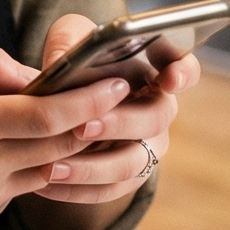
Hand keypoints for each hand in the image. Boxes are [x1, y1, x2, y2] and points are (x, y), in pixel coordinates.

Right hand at [0, 42, 146, 229]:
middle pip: (61, 148)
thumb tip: (34, 76)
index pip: (49, 116)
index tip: (119, 85)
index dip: (91, 100)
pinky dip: (23, 169)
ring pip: (46, 173)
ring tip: (70, 122)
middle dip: (91, 123)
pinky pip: (18, 191)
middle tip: (115, 100)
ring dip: (62, 149)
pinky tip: (4, 151)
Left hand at [18, 13, 199, 209]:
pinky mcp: (126, 176)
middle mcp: (158, 111)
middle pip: (154, 120)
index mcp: (156, 72)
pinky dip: (76, 189)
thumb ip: (69, 42)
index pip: (185, 70)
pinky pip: (108, 190)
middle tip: (83, 126)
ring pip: (131, 163)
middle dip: (119, 124)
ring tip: (53, 166)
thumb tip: (60, 62)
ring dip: (92, 167)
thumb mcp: (70, 39)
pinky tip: (44, 183)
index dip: (182, 74)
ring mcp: (147, 147)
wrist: (66, 102)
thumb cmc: (78, 62)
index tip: (169, 79)